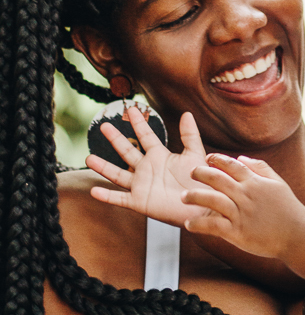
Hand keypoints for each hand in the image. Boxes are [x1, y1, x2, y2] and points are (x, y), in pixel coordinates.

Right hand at [86, 109, 205, 226]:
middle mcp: (147, 169)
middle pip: (127, 151)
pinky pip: (120, 199)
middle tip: (104, 126)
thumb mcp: (195, 155)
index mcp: (160, 156)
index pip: (146, 136)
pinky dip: (107, 196)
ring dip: (103, 167)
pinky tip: (94, 190)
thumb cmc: (202, 182)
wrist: (205, 206)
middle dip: (115, 139)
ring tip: (89, 158)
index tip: (131, 109)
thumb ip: (190, 136)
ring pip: (118, 174)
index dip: (138, 122)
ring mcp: (142, 185)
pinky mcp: (140, 202)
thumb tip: (186, 113)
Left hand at [180, 153, 303, 259]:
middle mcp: (246, 195)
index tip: (207, 158)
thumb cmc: (289, 209)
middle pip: (218, 179)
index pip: (232, 165)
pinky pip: (213, 226)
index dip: (217, 159)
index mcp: (255, 182)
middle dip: (201, 173)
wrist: (297, 235)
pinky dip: (199, 225)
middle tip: (190, 172)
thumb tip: (241, 158)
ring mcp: (241, 213)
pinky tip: (189, 225)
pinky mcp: (237, 232)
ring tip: (183, 197)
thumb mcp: (278, 183)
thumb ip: (260, 168)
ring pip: (212, 200)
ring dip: (195, 197)